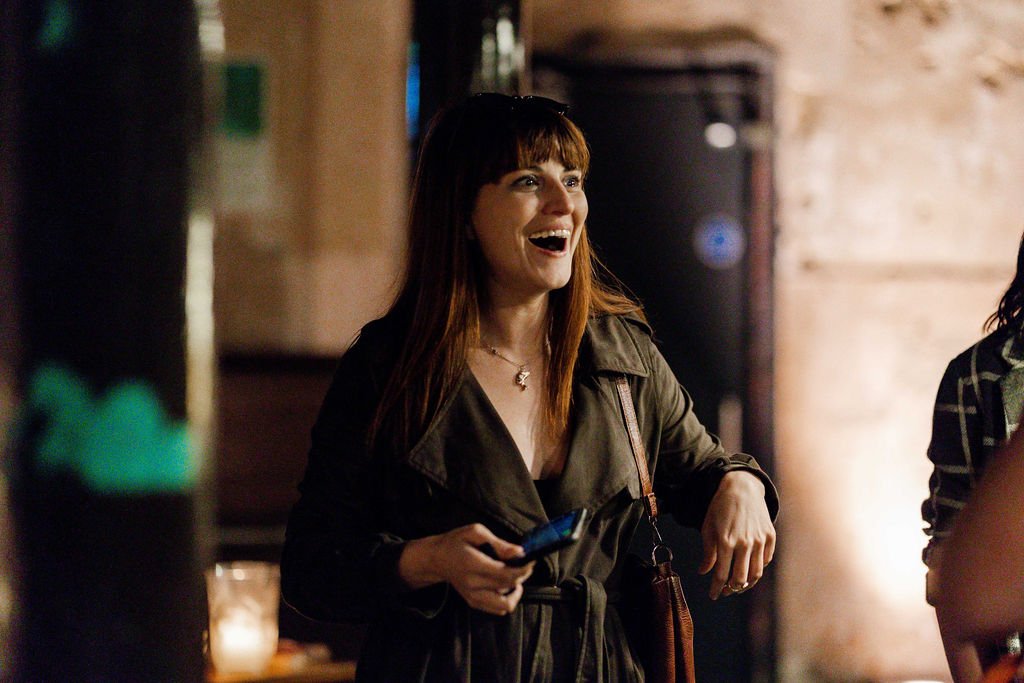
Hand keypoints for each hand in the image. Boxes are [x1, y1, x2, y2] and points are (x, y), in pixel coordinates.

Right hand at [398, 523, 534, 614]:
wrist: (437, 558)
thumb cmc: (456, 542)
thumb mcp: (476, 532)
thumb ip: (498, 543)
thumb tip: (519, 552)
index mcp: (473, 564)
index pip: (506, 574)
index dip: (524, 569)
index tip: (531, 560)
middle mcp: (472, 584)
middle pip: (508, 587)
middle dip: (523, 576)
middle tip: (526, 564)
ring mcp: (472, 596)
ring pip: (504, 605)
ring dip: (516, 591)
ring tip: (515, 576)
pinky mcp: (473, 602)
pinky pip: (497, 609)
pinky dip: (507, 599)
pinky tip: (506, 586)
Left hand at [698, 471, 775, 599]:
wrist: (742, 487)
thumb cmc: (720, 507)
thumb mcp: (708, 528)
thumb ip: (708, 553)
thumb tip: (703, 572)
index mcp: (726, 541)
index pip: (721, 574)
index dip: (716, 588)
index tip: (713, 595)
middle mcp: (745, 543)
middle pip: (741, 579)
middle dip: (731, 589)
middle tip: (725, 591)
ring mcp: (760, 540)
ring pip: (756, 573)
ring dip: (746, 584)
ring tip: (737, 585)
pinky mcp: (770, 536)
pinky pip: (766, 560)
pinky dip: (758, 568)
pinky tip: (750, 569)